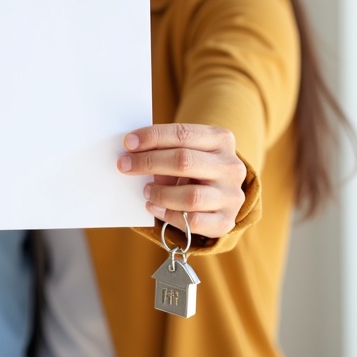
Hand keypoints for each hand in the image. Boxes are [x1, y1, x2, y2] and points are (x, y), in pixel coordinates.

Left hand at [117, 123, 245, 239]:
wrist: (219, 193)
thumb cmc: (194, 165)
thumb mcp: (186, 149)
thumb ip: (166, 149)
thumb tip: (132, 153)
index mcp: (221, 139)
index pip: (183, 134)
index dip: (153, 137)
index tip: (129, 142)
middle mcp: (231, 167)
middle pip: (184, 161)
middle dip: (149, 163)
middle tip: (124, 165)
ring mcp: (231, 196)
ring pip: (190, 196)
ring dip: (160, 193)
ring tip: (145, 190)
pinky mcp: (226, 221)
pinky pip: (193, 222)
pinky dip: (169, 215)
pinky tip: (154, 207)